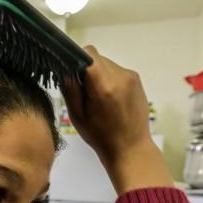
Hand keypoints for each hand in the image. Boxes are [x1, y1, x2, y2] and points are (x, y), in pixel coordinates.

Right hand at [60, 45, 172, 193]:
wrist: (131, 148)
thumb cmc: (101, 136)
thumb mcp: (78, 116)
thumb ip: (70, 90)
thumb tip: (65, 70)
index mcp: (104, 86)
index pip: (87, 54)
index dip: (75, 59)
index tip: (70, 72)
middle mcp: (120, 76)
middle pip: (97, 58)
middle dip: (86, 69)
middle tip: (83, 90)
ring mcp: (131, 77)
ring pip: (107, 64)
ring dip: (98, 74)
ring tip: (97, 96)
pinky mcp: (137, 80)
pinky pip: (117, 71)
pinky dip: (109, 79)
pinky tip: (109, 98)